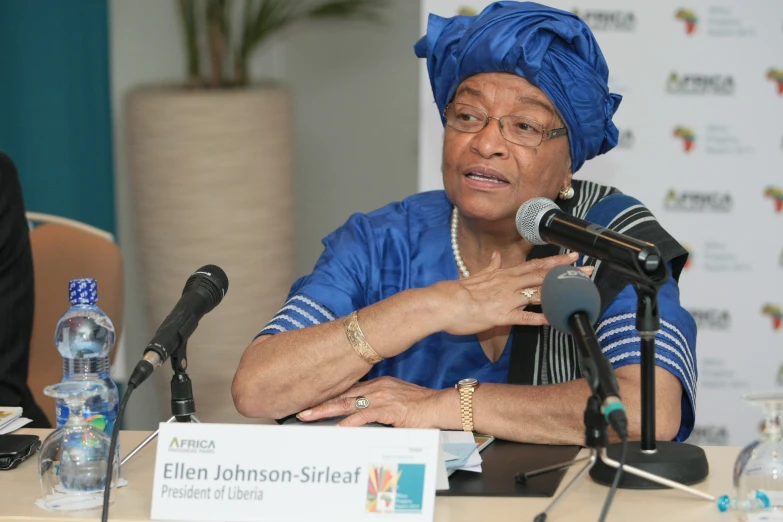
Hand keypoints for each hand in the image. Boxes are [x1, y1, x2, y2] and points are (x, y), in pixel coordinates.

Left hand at [296, 376, 453, 428]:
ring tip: (309, 416)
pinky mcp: (391, 409)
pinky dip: (351, 422)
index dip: (327, 397)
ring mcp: (383, 397)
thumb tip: (360, 418)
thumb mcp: (395, 404)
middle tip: (301, 410)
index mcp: (377, 385)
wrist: (441, 406)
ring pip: (348, 403)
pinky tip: (339, 427)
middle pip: (342, 395)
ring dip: (327, 411)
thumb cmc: (421, 407)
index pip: (346, 390)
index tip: (311, 402)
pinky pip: (366, 415)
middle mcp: (377, 388)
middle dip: (319, 403)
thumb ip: (378, 408)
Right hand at [431, 251, 591, 335]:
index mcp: (503, 274)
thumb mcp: (475, 275)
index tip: (573, 256)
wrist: (442, 303)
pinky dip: (540, 318)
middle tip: (587, 271)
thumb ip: (489, 266)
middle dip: (566, 273)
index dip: (555, 261)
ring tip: (578, 291)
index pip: (534, 265)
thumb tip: (495, 256)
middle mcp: (508, 284)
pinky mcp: (500, 316)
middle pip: (542, 276)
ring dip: (560, 292)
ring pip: (537, 294)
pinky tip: (554, 320)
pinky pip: (524, 318)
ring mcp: (506, 300)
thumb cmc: (456, 292)